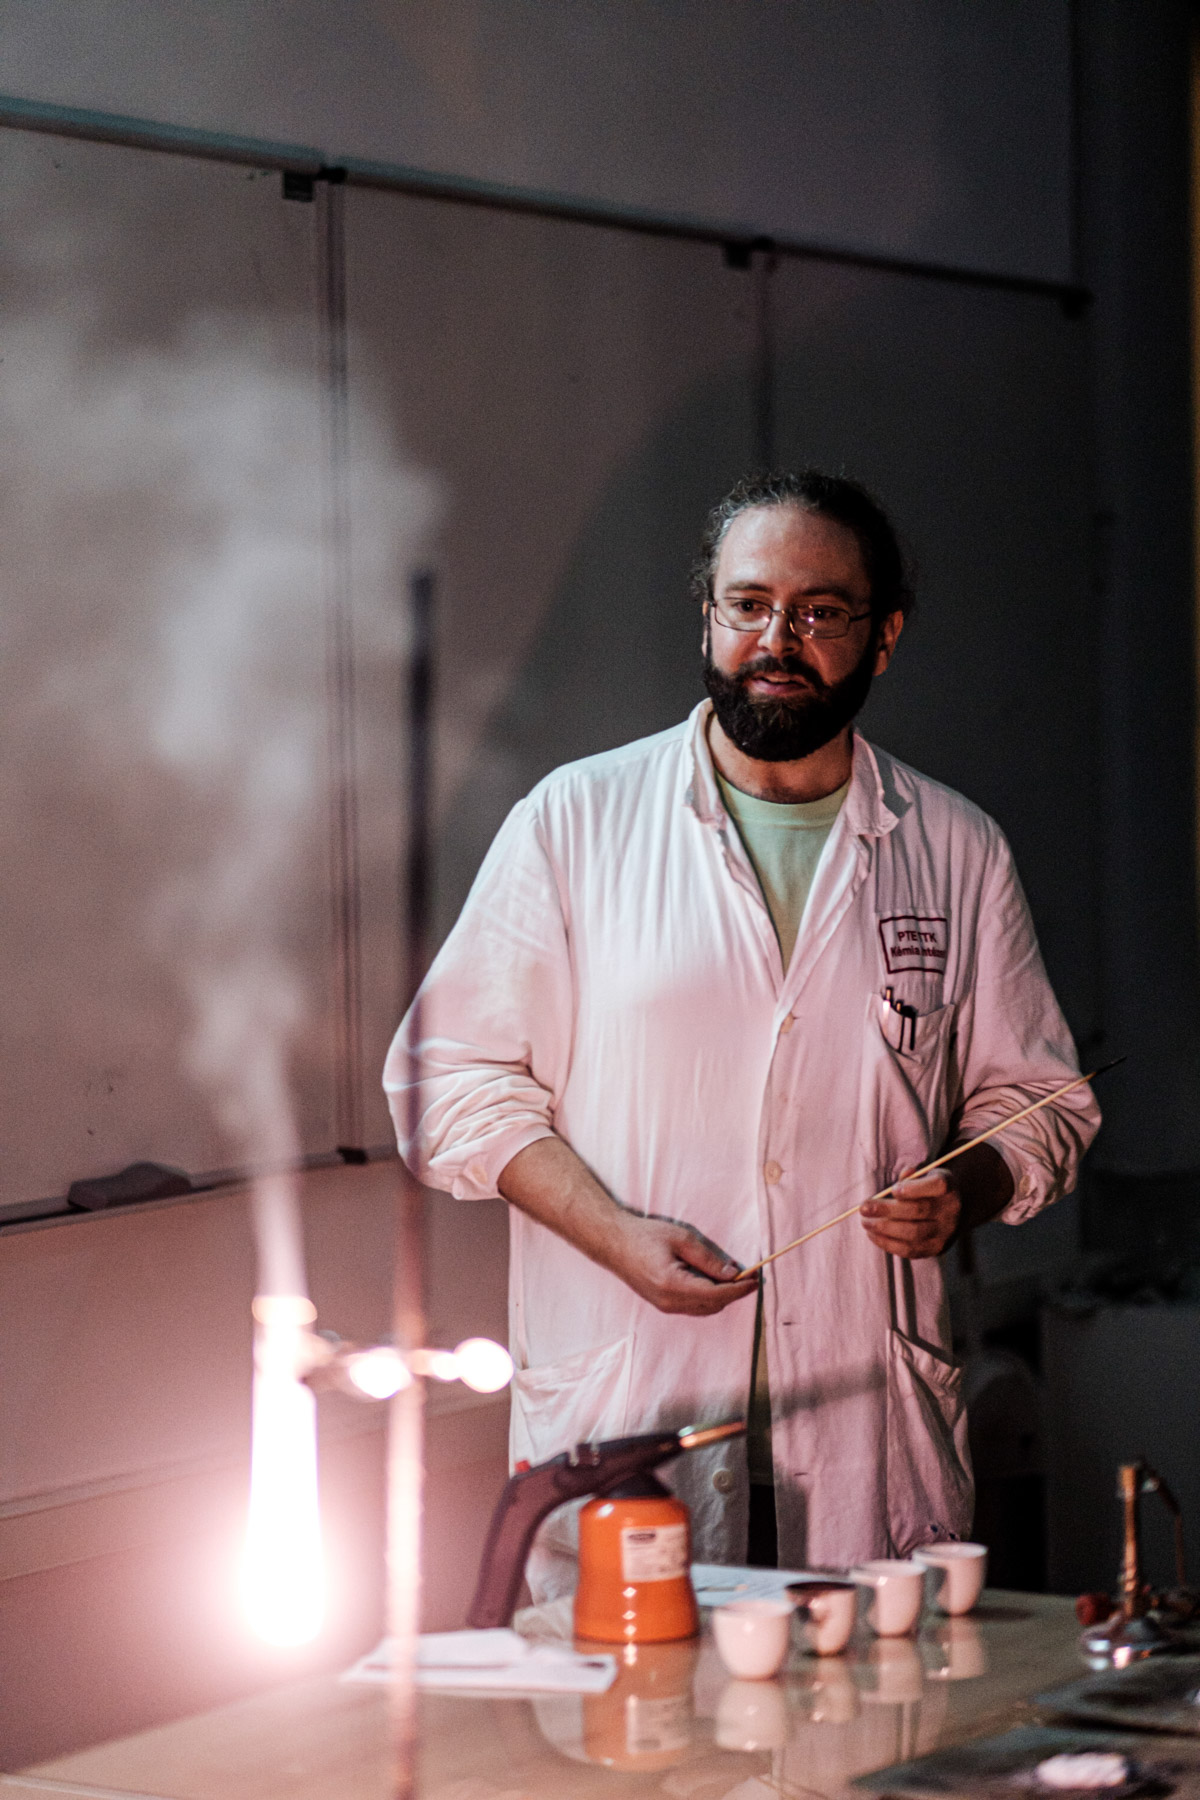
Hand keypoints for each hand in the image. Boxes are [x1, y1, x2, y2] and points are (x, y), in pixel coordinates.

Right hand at [611, 1212, 758, 1315]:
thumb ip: (708, 1259)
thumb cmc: (645, 1236)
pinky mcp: (662, 1304)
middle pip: (713, 1305)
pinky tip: (711, 1280)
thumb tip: (733, 1273)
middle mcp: (669, 1302)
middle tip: (746, 1274)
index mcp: (673, 1285)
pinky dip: (707, 1297)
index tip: (756, 1280)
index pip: (716, 1295)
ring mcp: (664, 1306)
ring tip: (730, 1276)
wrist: (614, 1243)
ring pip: (704, 1309)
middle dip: (732, 1292)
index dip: (739, 1289)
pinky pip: (693, 1307)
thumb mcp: (681, 1239)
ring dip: (720, 1296)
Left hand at [860, 1169, 960, 1258]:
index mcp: (949, 1188)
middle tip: (863, 1208)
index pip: (938, 1186)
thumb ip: (912, 1176)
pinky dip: (887, 1243)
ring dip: (884, 1228)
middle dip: (887, 1209)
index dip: (915, 1188)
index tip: (893, 1189)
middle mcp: (950, 1212)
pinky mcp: (934, 1249)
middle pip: (919, 1210)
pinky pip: (909, 1250)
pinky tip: (872, 1234)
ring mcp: (944, 1233)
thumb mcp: (925, 1176)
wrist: (951, 1214)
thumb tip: (904, 1175)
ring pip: (913, 1233)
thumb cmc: (930, 1191)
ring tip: (865, 1222)